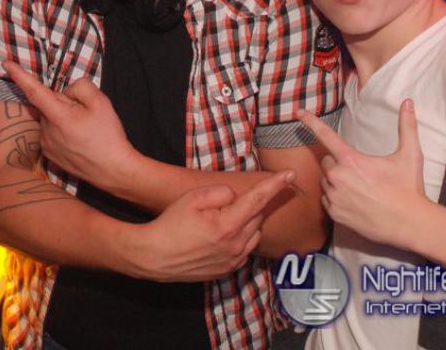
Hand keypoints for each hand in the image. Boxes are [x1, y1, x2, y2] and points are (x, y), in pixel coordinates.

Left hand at [3, 61, 137, 184]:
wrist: (114, 170)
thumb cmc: (108, 136)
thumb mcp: (101, 102)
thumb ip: (80, 87)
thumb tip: (66, 92)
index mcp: (58, 117)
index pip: (34, 91)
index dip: (19, 75)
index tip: (5, 63)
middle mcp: (46, 132)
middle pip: (50, 104)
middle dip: (65, 102)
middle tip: (87, 114)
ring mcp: (46, 146)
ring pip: (51, 119)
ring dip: (64, 118)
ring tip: (85, 131)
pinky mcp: (49, 156)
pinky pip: (52, 133)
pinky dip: (62, 132)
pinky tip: (79, 141)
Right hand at [137, 170, 294, 281]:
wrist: (154, 256)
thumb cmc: (171, 223)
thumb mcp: (192, 198)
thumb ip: (219, 192)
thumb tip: (234, 196)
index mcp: (227, 225)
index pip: (258, 200)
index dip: (275, 185)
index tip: (291, 175)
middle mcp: (236, 245)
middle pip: (256, 216)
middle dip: (250, 204)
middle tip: (226, 200)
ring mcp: (233, 260)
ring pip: (253, 233)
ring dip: (246, 221)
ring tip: (221, 217)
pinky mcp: (228, 270)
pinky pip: (245, 248)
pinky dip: (240, 236)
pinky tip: (219, 233)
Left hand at [298, 100, 425, 244]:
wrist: (410, 224)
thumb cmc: (408, 189)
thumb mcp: (410, 155)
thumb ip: (407, 126)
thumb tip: (408, 102)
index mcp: (350, 160)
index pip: (325, 135)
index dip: (311, 122)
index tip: (299, 113)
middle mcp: (337, 177)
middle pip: (327, 162)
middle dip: (339, 164)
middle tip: (361, 173)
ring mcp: (334, 196)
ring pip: (326, 182)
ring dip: (337, 182)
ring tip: (361, 190)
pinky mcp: (334, 213)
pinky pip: (327, 200)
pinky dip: (336, 198)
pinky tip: (355, 202)